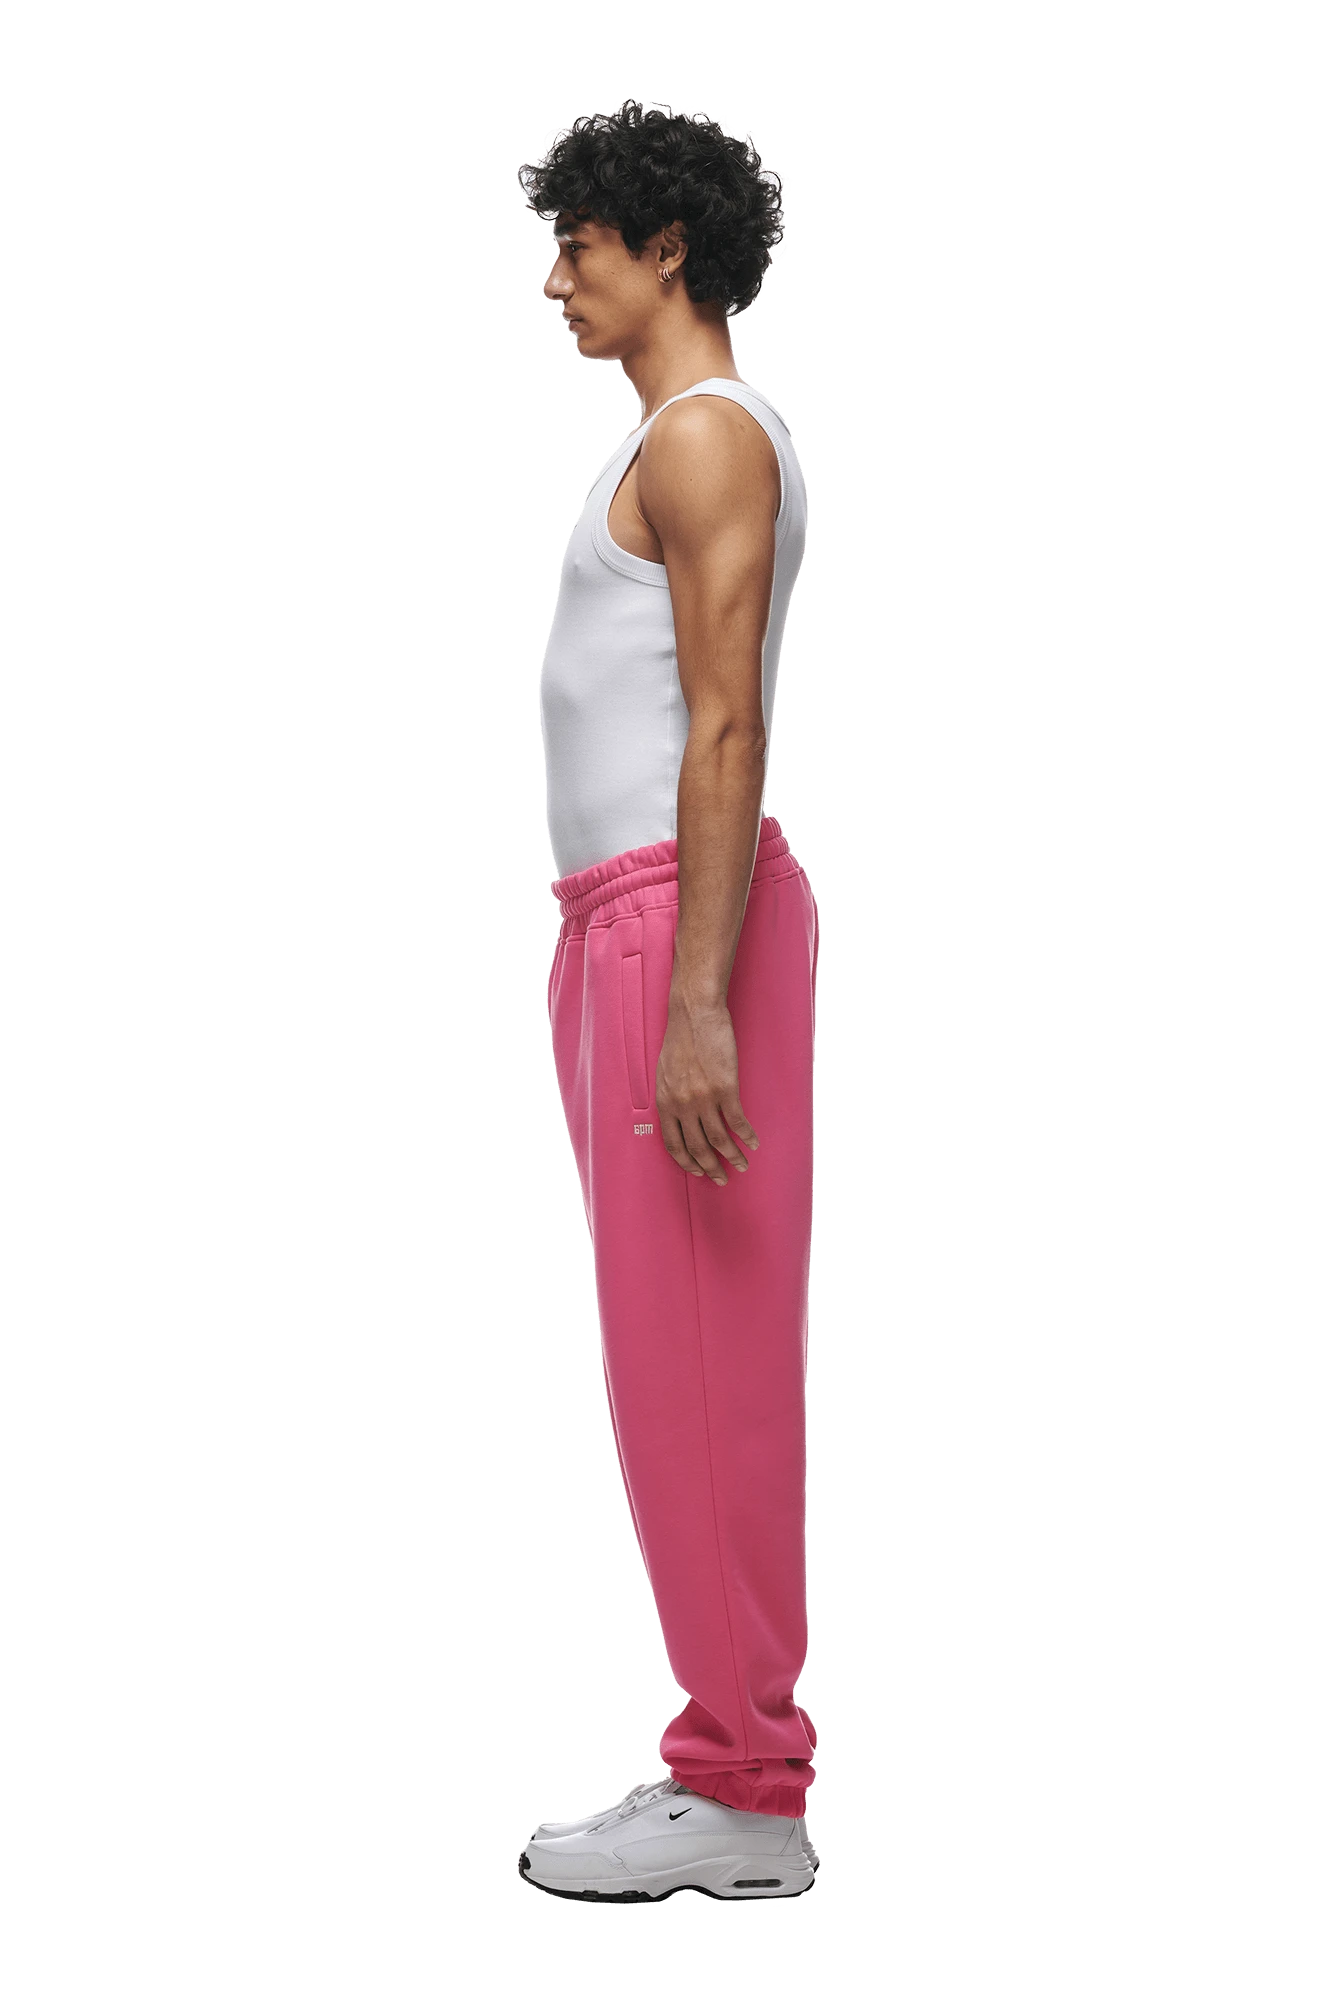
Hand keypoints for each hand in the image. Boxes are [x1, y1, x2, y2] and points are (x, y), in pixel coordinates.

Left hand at [655, 992, 759, 1185]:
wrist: (695, 1013)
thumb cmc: (681, 1038)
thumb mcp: (665, 1072)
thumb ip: (671, 1097)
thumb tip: (679, 1116)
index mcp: (665, 1102)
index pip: (673, 1144)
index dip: (686, 1162)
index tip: (698, 1170)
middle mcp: (682, 1105)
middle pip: (698, 1147)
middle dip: (711, 1168)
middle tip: (722, 1179)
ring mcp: (704, 1098)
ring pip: (719, 1140)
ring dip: (732, 1157)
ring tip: (742, 1165)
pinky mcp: (725, 1088)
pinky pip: (737, 1121)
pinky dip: (746, 1136)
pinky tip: (753, 1143)